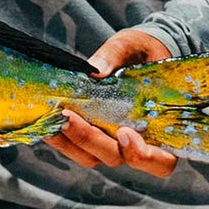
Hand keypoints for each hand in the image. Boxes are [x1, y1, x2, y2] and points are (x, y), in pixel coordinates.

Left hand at [46, 28, 177, 178]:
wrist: (134, 53)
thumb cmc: (143, 52)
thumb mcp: (133, 46)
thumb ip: (117, 56)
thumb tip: (96, 72)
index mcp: (162, 130)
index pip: (160, 162)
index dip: (143, 155)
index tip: (125, 133)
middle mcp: (138, 144)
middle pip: (116, 158)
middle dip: (90, 140)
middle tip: (68, 117)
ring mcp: (113, 142)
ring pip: (91, 157)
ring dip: (69, 142)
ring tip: (52, 117)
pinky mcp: (93, 136)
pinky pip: (76, 147)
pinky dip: (61, 137)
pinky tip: (45, 118)